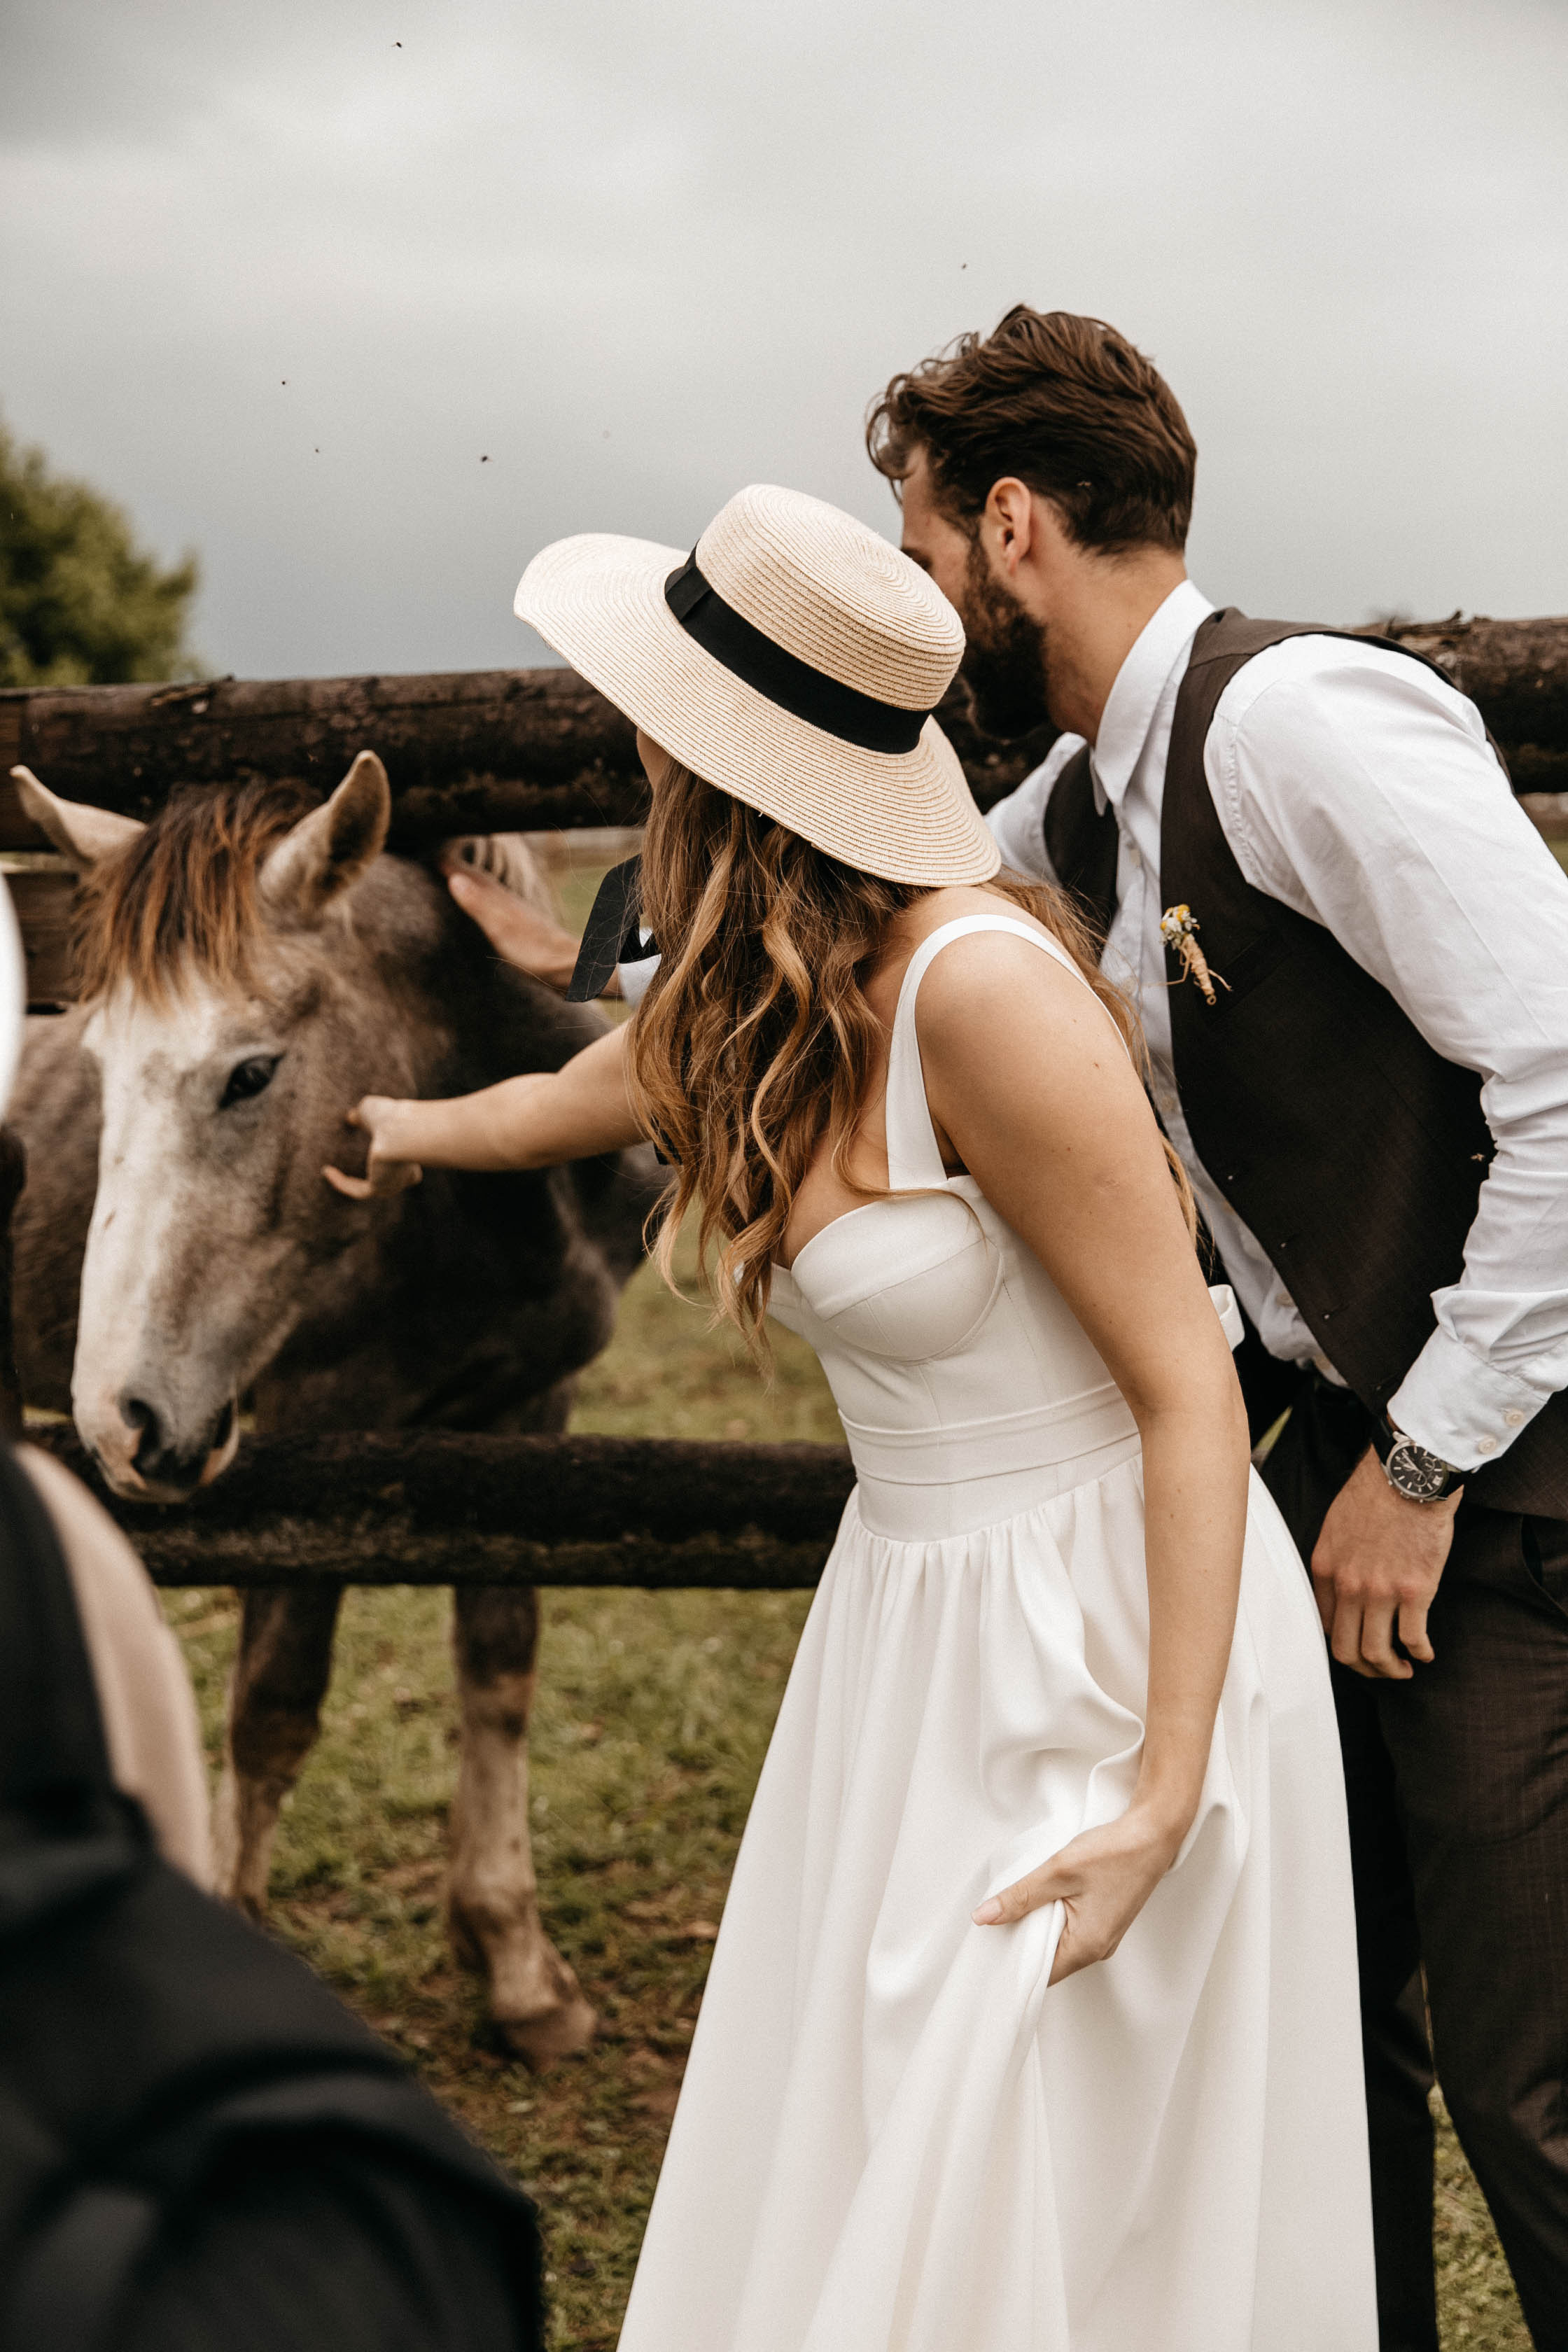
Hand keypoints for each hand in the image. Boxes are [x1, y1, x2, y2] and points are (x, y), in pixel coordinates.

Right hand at [323, 1097, 423, 1199]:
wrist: (399, 1129)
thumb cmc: (392, 1116)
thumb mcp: (373, 1110)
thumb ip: (362, 1114)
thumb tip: (351, 1116)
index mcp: (413, 1156)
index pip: (407, 1169)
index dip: (389, 1162)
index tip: (370, 1154)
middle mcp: (406, 1174)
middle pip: (390, 1182)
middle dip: (371, 1178)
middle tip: (347, 1168)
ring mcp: (393, 1184)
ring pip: (369, 1188)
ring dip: (348, 1181)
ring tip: (329, 1170)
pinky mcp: (378, 1188)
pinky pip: (357, 1190)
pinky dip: (340, 1182)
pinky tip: (327, 1171)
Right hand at [446, 864, 614, 994]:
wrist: (570, 965)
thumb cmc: (534, 951)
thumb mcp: (500, 929)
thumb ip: (478, 904)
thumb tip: (454, 878)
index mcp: (497, 899)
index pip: (467, 875)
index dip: (448, 864)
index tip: (426, 851)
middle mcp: (507, 901)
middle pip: (477, 878)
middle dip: (457, 867)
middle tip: (437, 857)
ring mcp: (515, 912)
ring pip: (488, 889)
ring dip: (471, 881)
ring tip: (457, 876)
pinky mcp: (522, 925)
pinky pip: (496, 903)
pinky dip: (484, 898)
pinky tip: (488, 905)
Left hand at [973, 1804, 1182, 1983]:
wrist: (1153, 1834)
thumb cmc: (1114, 1853)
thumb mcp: (1059, 1871)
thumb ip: (1021, 1896)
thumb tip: (984, 1917)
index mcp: (1086, 1947)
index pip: (1039, 1974)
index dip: (1012, 1961)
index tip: (989, 1944)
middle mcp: (1098, 1949)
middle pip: (1048, 1961)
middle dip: (1022, 1942)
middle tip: (997, 1918)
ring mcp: (1104, 1936)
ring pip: (1059, 1944)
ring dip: (1039, 1927)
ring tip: (1020, 1903)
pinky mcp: (1105, 1921)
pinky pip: (1072, 1931)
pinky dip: (1054, 1917)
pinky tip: (1044, 1896)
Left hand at [1310, 1444, 1458, 1678]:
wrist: (1409, 1476)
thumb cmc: (1376, 1494)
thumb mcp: (1336, 1527)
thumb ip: (1337, 1561)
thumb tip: (1342, 1588)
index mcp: (1326, 1569)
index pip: (1325, 1624)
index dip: (1342, 1641)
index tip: (1358, 1644)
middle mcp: (1348, 1586)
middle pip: (1346, 1648)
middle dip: (1364, 1668)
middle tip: (1380, 1669)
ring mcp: (1380, 1591)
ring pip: (1377, 1652)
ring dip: (1391, 1669)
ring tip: (1404, 1668)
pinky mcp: (1414, 1591)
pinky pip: (1412, 1638)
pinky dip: (1419, 1653)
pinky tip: (1425, 1654)